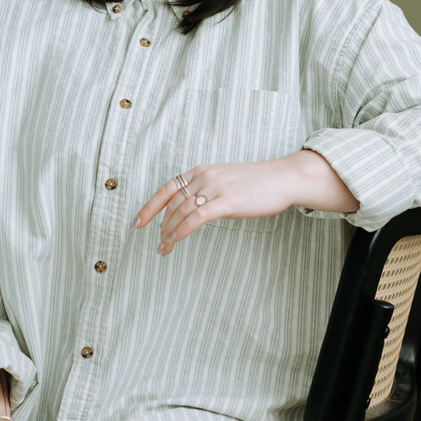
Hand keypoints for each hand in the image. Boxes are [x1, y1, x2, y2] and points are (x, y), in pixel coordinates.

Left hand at [133, 149, 356, 254]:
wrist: (283, 178)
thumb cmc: (257, 183)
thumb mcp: (226, 182)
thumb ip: (207, 191)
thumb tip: (193, 209)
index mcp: (201, 171)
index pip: (167, 189)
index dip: (149, 207)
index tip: (137, 223)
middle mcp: (204, 176)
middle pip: (172, 204)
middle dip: (160, 226)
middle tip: (158, 244)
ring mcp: (214, 188)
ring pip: (181, 212)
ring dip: (169, 233)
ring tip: (164, 249)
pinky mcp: (226, 201)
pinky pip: (196, 218)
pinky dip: (181, 231)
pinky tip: (174, 241)